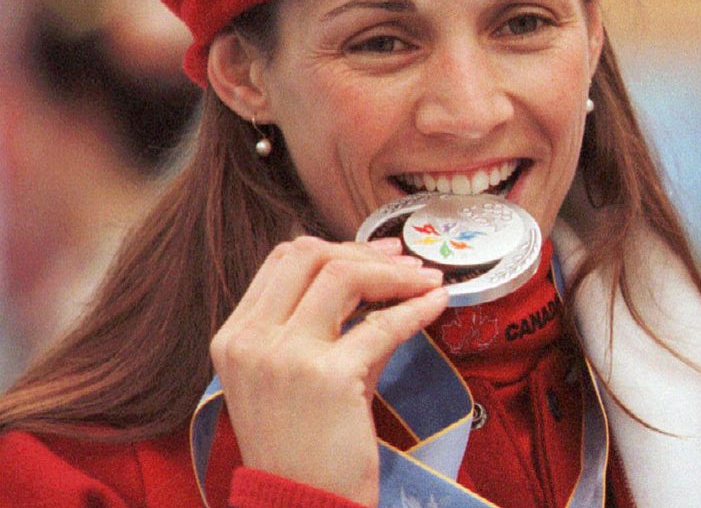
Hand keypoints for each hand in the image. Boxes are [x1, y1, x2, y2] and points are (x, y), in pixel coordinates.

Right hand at [210, 236, 450, 505]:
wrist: (303, 507)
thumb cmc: (307, 448)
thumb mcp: (305, 377)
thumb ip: (334, 327)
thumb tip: (386, 280)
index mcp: (235, 337)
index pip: (282, 261)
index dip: (337, 246)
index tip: (378, 252)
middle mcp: (250, 340)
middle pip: (310, 256)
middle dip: (366, 252)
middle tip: (408, 262)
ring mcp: (284, 356)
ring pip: (343, 275)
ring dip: (396, 273)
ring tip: (428, 281)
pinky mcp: (326, 376)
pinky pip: (382, 324)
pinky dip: (417, 308)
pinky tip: (438, 303)